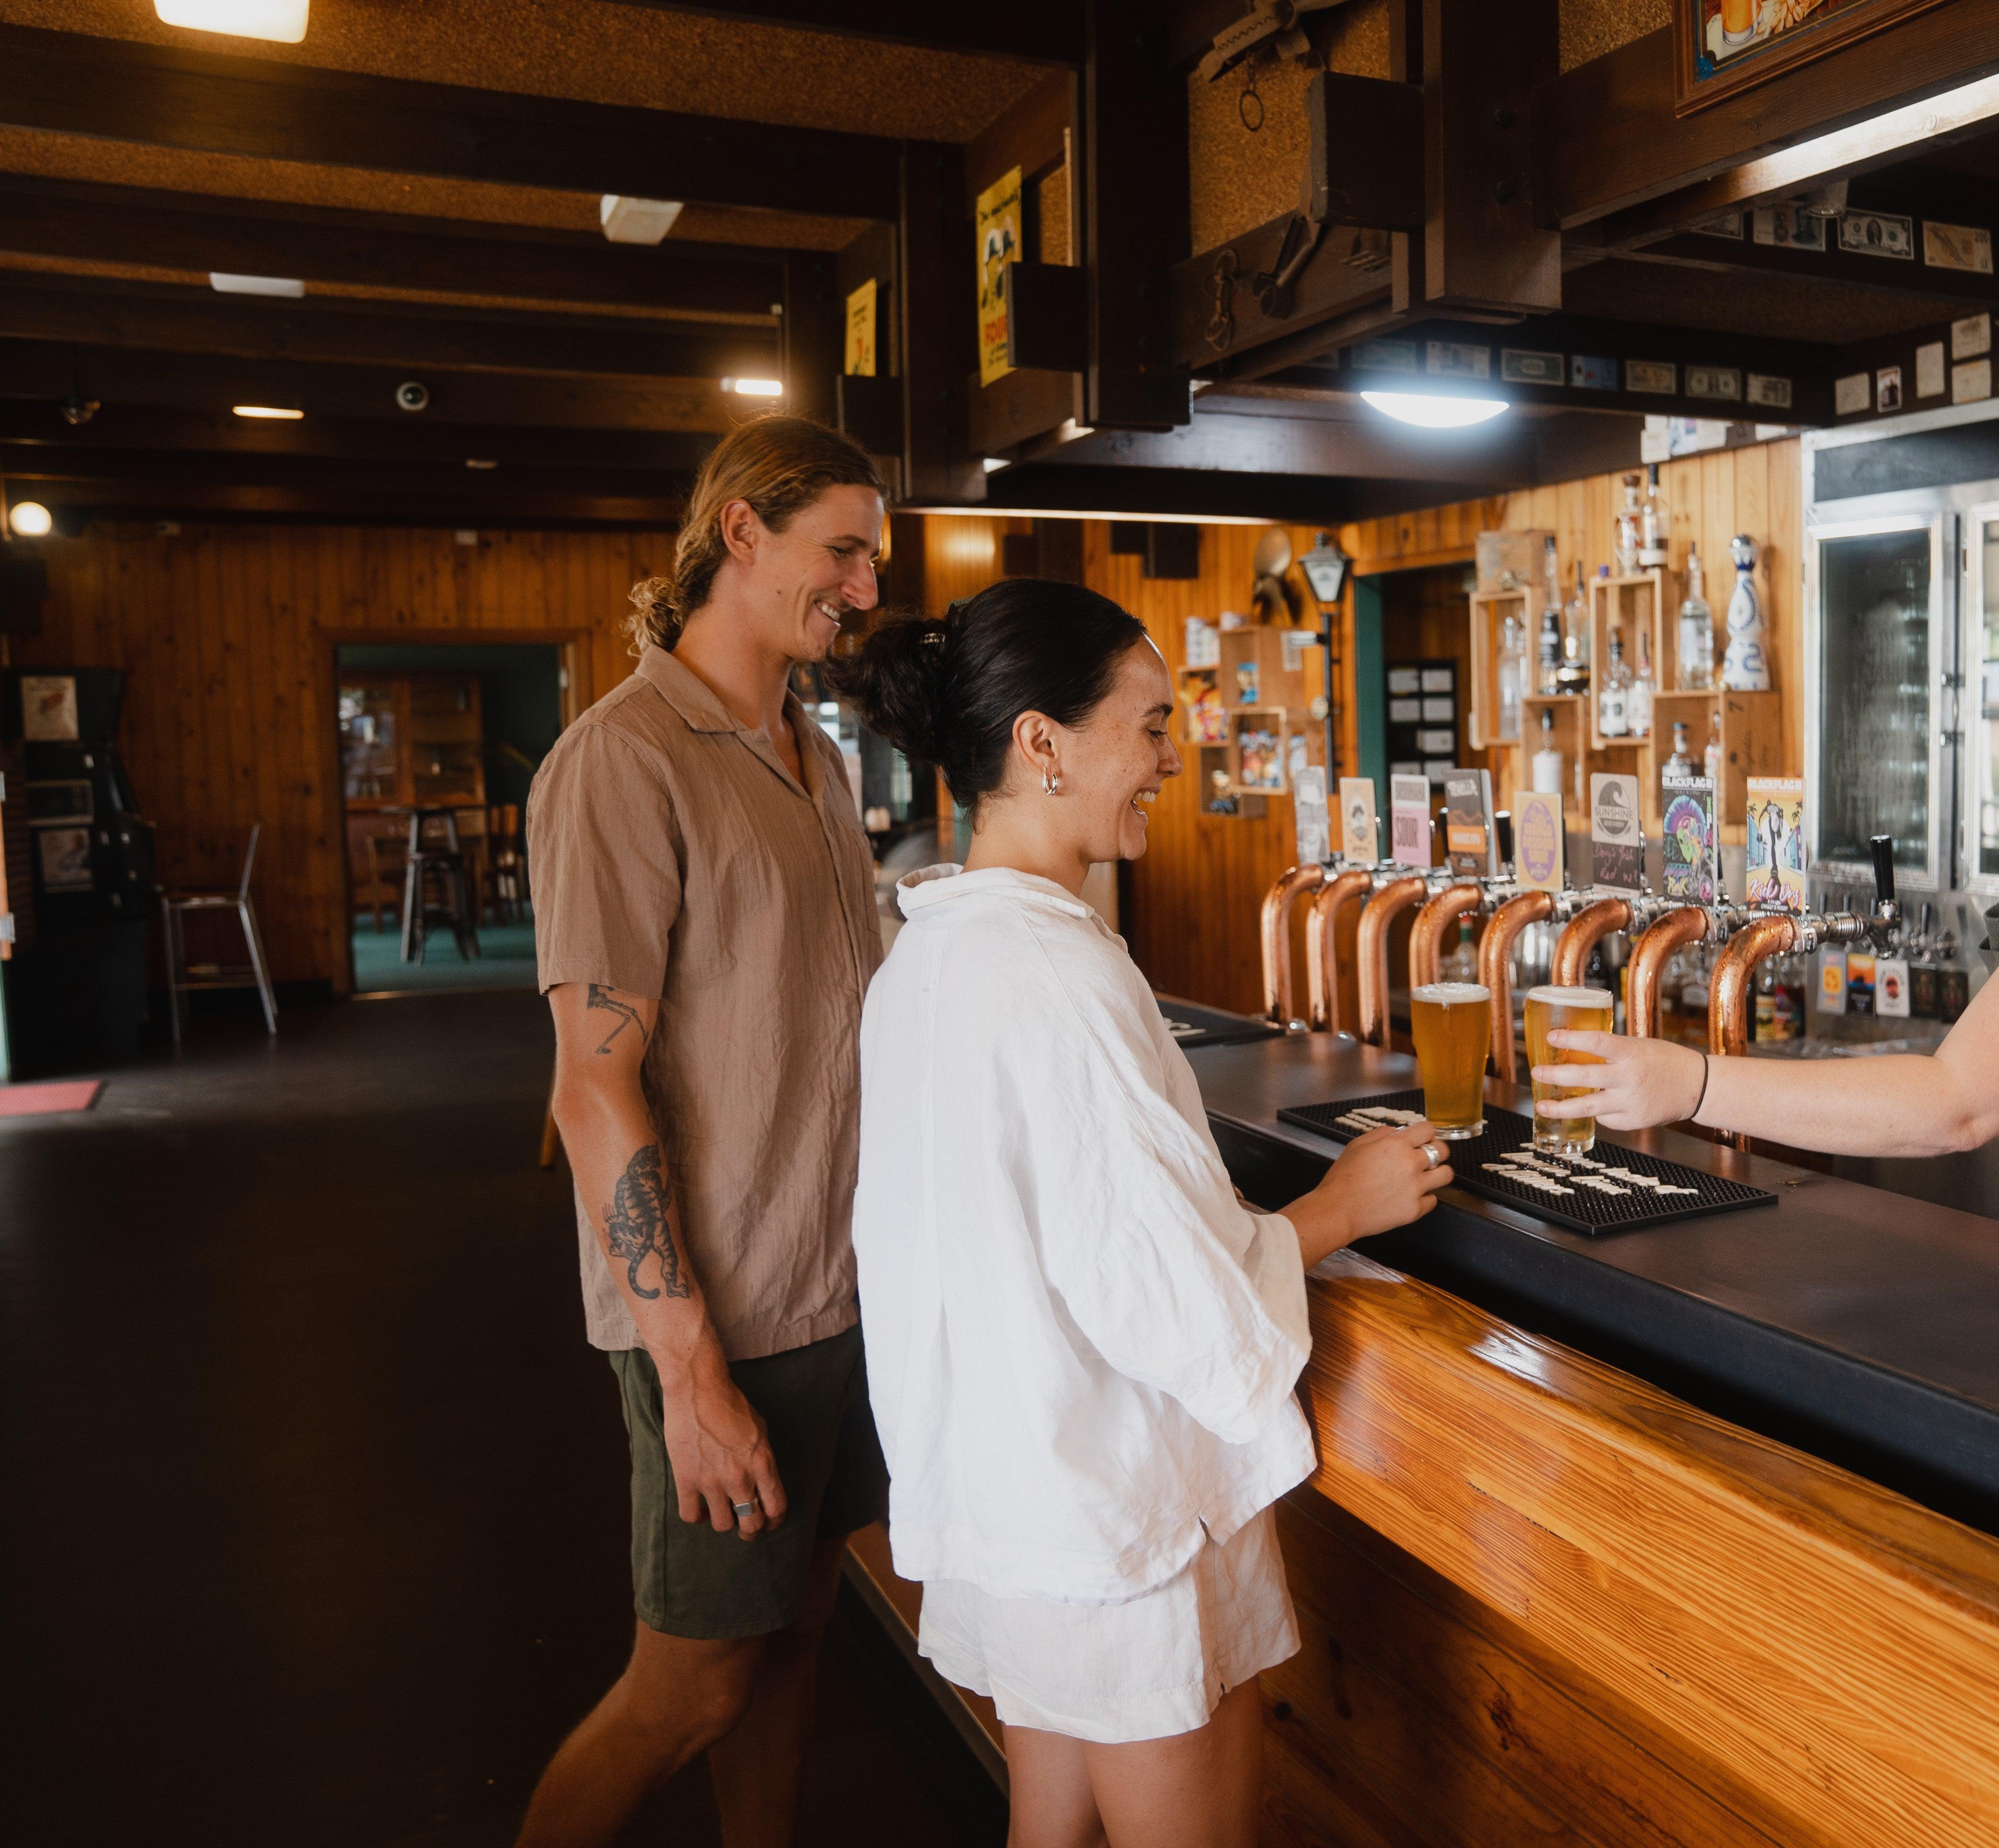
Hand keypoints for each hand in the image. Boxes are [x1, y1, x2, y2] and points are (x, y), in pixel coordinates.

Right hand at [657, 1355, 788, 1540]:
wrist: (697, 1388)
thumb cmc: (730, 1403)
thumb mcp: (760, 1429)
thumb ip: (763, 1459)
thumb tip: (763, 1481)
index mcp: (762, 1463)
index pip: (776, 1507)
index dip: (774, 1521)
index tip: (769, 1522)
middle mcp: (740, 1477)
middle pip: (751, 1524)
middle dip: (751, 1530)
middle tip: (745, 1527)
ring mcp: (712, 1480)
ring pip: (722, 1525)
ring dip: (724, 1522)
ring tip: (721, 1512)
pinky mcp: (686, 1479)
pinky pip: (691, 1515)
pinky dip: (697, 1517)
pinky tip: (700, 1508)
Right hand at [1286, 1118, 1452, 1269]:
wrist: (1338, 1209)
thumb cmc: (1343, 1178)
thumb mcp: (1357, 1144)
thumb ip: (1381, 1134)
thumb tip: (1398, 1132)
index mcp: (1396, 1145)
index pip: (1428, 1129)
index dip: (1427, 1133)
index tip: (1425, 1138)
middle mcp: (1410, 1164)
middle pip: (1443, 1150)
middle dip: (1438, 1150)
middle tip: (1429, 1156)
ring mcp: (1415, 1188)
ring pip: (1446, 1175)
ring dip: (1438, 1173)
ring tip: (1427, 1176)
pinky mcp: (1415, 1209)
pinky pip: (1433, 1200)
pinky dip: (1425, 1198)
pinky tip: (1412, 1196)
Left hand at [1531, 1031, 1705, 1130]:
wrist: (1697, 1086)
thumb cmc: (1664, 1061)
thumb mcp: (1638, 1046)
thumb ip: (1610, 1051)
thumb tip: (1572, 1049)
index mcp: (1630, 1053)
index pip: (1596, 1042)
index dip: (1571, 1039)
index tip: (1551, 1037)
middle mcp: (1628, 1077)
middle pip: (1584, 1076)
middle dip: (1555, 1075)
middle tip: (1536, 1072)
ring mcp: (1630, 1102)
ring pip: (1588, 1107)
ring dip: (1561, 1108)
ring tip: (1541, 1106)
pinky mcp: (1633, 1121)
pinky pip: (1604, 1118)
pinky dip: (1595, 1112)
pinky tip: (1592, 1107)